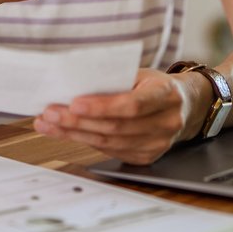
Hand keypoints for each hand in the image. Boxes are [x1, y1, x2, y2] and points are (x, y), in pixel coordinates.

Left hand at [33, 69, 188, 164]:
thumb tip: (73, 85)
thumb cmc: (154, 85)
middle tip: (50, 113)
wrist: (183, 105)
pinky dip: (85, 142)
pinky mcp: (147, 157)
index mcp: (167, 94)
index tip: (73, 103)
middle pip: (116, 127)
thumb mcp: (140, 73)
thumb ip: (115, 79)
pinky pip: (111, 152)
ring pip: (109, 144)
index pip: (132, 105)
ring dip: (74, 134)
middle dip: (77, 121)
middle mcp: (166, 122)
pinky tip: (67, 133)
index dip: (102, 106)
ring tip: (49, 124)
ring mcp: (158, 144)